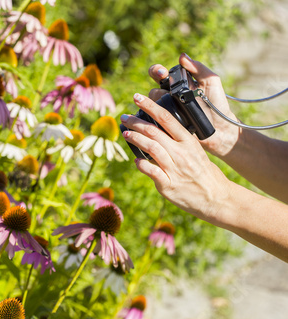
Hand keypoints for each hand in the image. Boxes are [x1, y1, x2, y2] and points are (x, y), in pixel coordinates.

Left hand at [120, 93, 233, 225]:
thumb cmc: (203, 172)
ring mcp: (174, 169)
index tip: (137, 98)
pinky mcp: (168, 185)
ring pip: (151, 148)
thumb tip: (156, 131)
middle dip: (136, 122)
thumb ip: (178, 141)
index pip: (167, 118)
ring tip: (126, 133)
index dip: (150, 106)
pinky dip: (142, 164)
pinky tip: (136, 160)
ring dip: (135, 138)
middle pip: (154, 131)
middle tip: (124, 117)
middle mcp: (181, 152)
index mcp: (188, 141)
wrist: (216, 198)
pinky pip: (152, 171)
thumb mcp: (195, 151)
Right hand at [147, 53, 240, 157]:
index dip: (157, 71)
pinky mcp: (165, 124)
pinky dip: (152, 116)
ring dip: (155, 103)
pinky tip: (157, 116)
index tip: (163, 73)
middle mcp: (169, 97)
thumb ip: (199, 68)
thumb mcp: (211, 82)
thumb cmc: (217, 104)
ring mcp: (166, 111)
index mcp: (177, 84)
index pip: (160, 74)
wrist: (220, 128)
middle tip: (162, 87)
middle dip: (154, 87)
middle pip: (153, 89)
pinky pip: (153, 119)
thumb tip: (182, 56)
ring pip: (151, 104)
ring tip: (168, 106)